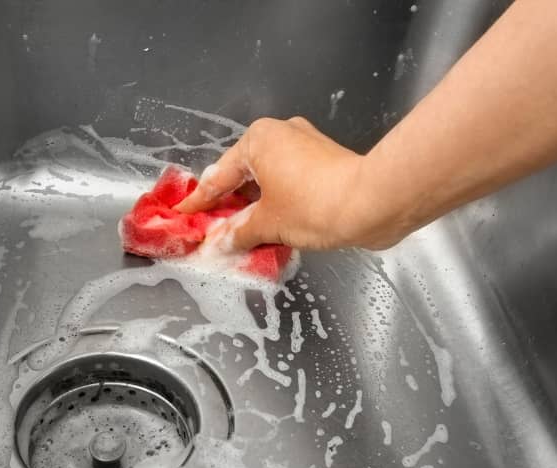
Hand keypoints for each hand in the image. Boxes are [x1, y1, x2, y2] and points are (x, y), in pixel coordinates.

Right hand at [174, 117, 409, 250]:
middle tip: (211, 229)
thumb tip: (218, 244)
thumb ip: (237, 233)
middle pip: (243, 174)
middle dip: (229, 205)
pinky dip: (275, 203)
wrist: (372, 203)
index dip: (199, 201)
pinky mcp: (324, 163)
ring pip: (267, 180)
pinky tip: (269, 227)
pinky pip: (288, 183)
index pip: (219, 176)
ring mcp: (305, 147)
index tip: (183, 214)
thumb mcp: (267, 223)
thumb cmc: (314, 206)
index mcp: (259, 140)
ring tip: (238, 234)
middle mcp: (281, 135)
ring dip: (253, 207)